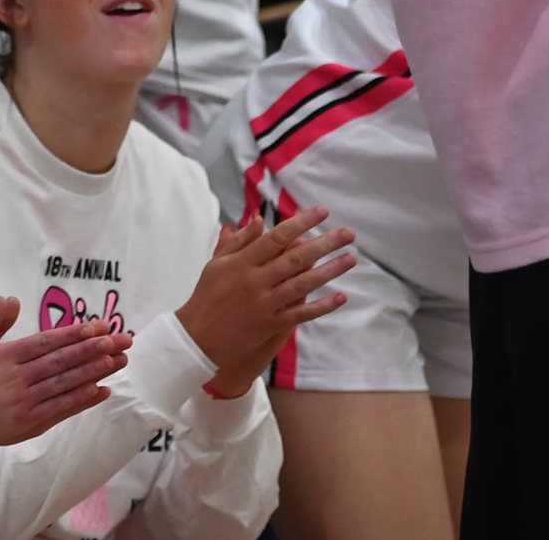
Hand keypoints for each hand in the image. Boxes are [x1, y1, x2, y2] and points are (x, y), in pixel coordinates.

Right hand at [0, 298, 133, 450]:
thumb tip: (11, 299)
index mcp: (4, 357)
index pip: (47, 341)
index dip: (75, 333)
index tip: (99, 325)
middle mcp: (19, 379)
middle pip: (64, 361)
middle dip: (96, 348)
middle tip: (122, 339)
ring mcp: (26, 403)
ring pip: (66, 384)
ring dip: (95, 372)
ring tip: (119, 360)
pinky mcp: (29, 424)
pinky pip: (61, 410)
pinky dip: (82, 400)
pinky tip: (101, 390)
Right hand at [175, 206, 356, 396]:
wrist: (198, 336)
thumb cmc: (207, 295)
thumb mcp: (218, 262)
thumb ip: (240, 241)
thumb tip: (258, 218)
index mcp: (242, 261)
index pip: (277, 237)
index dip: (301, 223)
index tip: (322, 212)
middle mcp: (256, 280)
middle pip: (296, 258)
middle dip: (324, 244)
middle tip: (348, 234)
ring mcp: (265, 303)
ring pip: (303, 284)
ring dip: (330, 271)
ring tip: (351, 259)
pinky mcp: (271, 324)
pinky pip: (301, 314)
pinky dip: (322, 306)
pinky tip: (341, 296)